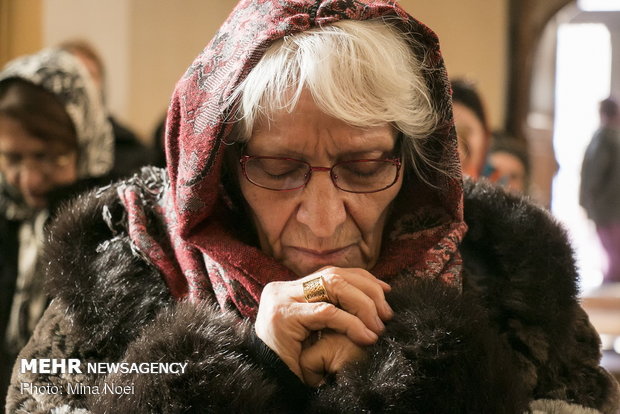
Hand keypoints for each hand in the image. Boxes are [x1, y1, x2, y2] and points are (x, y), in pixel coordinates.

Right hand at [255, 266, 392, 380]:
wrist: (268, 382)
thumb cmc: (296, 363)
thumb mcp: (316, 332)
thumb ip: (334, 312)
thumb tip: (373, 300)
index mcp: (291, 289)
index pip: (332, 272)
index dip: (363, 279)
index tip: (386, 292)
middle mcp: (284, 289)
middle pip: (334, 274)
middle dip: (368, 290)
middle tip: (386, 315)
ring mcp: (282, 299)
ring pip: (333, 285)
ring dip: (363, 304)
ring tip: (378, 326)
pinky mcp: (283, 315)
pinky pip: (327, 312)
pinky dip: (351, 323)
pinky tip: (366, 336)